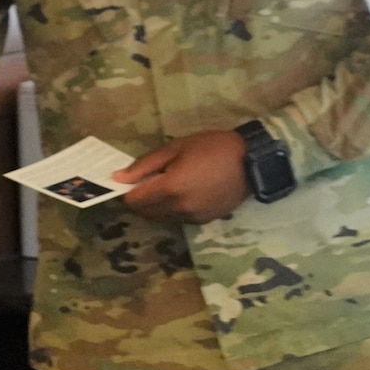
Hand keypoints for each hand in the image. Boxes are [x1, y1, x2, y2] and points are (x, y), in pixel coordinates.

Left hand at [113, 130, 249, 224]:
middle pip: (145, 213)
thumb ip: (145, 165)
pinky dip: (174, 209)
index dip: (127, 191)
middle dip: (140, 199)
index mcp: (170, 189)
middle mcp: (179, 209)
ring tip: (169, 184)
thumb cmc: (212, 147)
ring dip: (156, 205)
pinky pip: (178, 218)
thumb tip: (118, 178)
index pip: (134, 201)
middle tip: (148, 180)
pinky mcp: (204, 222)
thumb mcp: (175, 148)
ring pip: (161, 217)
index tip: (130, 180)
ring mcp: (193, 218)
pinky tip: (186, 191)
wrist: (252, 162)